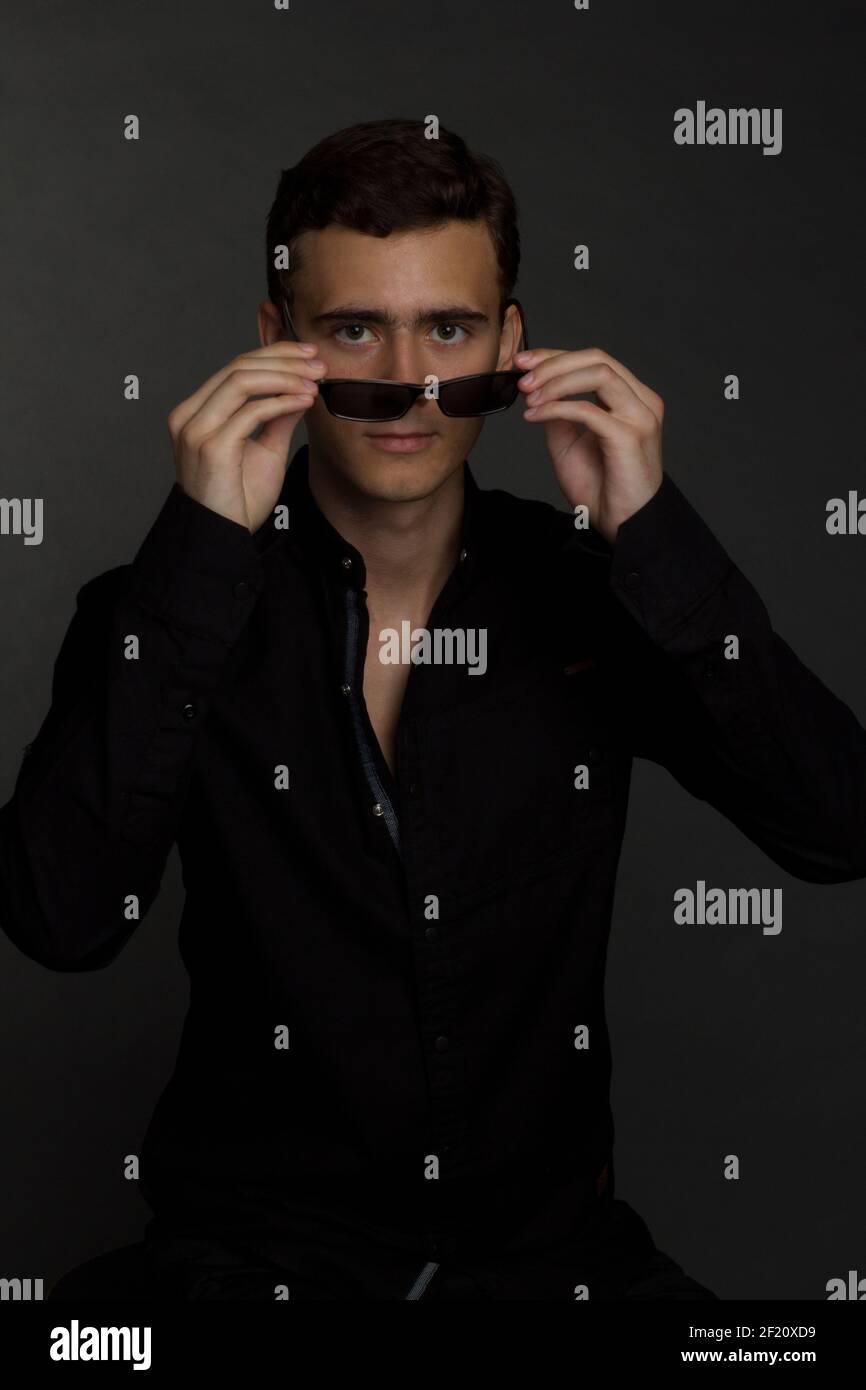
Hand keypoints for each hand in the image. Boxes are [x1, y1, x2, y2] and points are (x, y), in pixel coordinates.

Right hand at [167, 341, 327, 531]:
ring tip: (314, 382)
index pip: (235, 367)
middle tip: (318, 364)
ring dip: (284, 377)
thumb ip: (277, 418)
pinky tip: (305, 401)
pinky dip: (281, 402)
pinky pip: (250, 412)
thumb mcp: (265, 450)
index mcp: (196, 412)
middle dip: (283, 360)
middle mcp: (189, 416)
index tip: (307, 354)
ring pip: (241, 381)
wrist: (224, 537)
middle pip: (238, 366)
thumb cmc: (239, 500)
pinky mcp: (210, 446)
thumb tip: (300, 388)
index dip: (274, 354)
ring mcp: (195, 430)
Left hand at [514, 347, 663, 545]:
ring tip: (528, 395)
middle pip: (596, 358)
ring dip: (555, 380)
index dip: (554, 355)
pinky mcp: (630, 436)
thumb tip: (535, 389)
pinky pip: (589, 410)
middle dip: (552, 362)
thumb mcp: (569, 443)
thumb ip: (558, 413)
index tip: (522, 361)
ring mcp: (640, 416)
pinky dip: (557, 408)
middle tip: (521, 375)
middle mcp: (641, 401)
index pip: (593, 360)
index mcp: (631, 397)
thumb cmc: (601, 488)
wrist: (622, 524)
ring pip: (597, 373)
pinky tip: (534, 416)